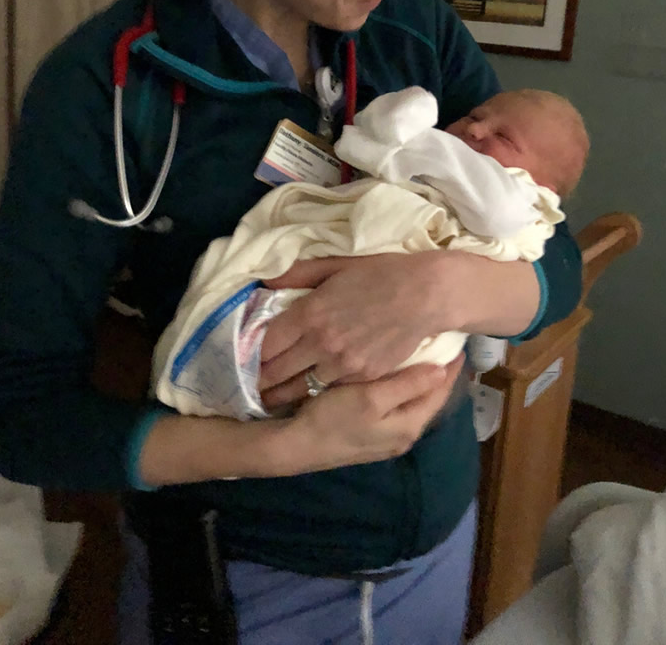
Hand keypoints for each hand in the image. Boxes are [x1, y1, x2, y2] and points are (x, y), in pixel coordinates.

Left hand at [258, 249, 538, 408]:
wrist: (427, 294)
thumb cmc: (382, 273)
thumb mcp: (336, 265)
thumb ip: (298, 273)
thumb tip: (265, 279)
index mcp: (310, 314)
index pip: (265, 344)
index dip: (247, 356)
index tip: (237, 363)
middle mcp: (321, 343)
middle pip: (276, 372)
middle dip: (257, 381)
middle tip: (245, 387)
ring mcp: (343, 364)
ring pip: (300, 388)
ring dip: (282, 394)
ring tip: (267, 399)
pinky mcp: (364, 377)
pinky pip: (329, 390)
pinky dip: (314, 395)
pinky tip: (304, 398)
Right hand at [281, 355, 464, 472]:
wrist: (295, 445)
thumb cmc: (332, 419)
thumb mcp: (370, 398)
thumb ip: (407, 385)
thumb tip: (442, 369)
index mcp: (409, 426)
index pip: (439, 393)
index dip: (450, 368)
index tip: (458, 343)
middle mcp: (403, 434)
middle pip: (428, 398)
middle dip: (436, 373)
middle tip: (440, 343)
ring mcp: (386, 436)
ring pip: (411, 401)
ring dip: (418, 379)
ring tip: (422, 352)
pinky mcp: (370, 432)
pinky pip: (395, 405)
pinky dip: (400, 386)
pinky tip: (392, 372)